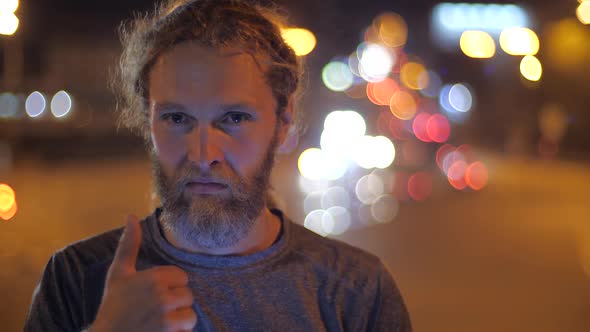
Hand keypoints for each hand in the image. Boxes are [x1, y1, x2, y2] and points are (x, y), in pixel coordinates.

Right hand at [89, 215, 196, 331]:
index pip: (182, 277)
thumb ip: (129, 245)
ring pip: (191, 316)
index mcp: (153, 278)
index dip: (170, 286)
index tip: (154, 293)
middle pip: (188, 296)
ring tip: (161, 323)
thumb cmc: (113, 305)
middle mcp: (162, 297)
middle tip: (156, 310)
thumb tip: (131, 215)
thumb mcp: (119, 273)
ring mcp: (167, 319)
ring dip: (180, 321)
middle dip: (176, 304)